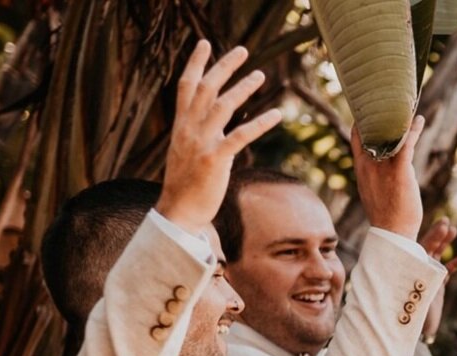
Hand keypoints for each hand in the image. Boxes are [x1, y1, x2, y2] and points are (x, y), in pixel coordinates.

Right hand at [157, 42, 282, 233]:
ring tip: (261, 75)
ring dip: (242, 88)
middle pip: (205, 88)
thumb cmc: (187, 185)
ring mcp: (200, 143)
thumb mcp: (188, 152)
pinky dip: (260, 123)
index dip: (196, 63)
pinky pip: (240, 136)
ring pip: (222, 106)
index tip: (206, 43)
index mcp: (181, 125)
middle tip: (243, 50)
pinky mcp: (214, 160)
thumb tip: (220, 127)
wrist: (179, 212)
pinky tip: (277, 114)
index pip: (186, 86)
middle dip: (224, 67)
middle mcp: (188, 129)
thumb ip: (202, 135)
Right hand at [351, 115, 426, 239]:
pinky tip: (420, 120)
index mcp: (361, 167)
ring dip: (400, 118)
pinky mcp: (400, 172)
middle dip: (381, 112)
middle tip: (391, 98)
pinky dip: (414, 130)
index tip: (369, 106)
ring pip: (391, 134)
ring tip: (408, 106)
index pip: (357, 136)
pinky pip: (407, 144)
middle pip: (372, 129)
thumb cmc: (387, 215)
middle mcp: (369, 164)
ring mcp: (383, 168)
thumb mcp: (376, 190)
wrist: (392, 234)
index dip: (362, 119)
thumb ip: (381, 172)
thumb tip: (396, 161)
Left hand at [417, 219, 456, 341]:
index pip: (420, 248)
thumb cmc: (406, 317)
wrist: (414, 331)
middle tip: (446, 222)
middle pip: (428, 247)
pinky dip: (454, 265)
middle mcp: (417, 269)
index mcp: (410, 269)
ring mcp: (427, 275)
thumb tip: (409, 279)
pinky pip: (446, 271)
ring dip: (445, 244)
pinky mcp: (436, 284)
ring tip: (454, 230)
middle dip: (438, 234)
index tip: (442, 226)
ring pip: (438, 255)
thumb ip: (412, 290)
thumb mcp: (408, 301)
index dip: (431, 237)